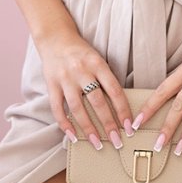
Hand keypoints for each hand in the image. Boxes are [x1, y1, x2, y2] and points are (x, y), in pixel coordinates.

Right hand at [36, 29, 135, 151]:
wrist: (55, 38)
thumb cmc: (81, 53)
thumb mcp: (98, 60)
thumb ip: (106, 79)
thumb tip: (120, 107)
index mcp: (97, 64)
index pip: (114, 90)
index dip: (123, 110)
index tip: (129, 126)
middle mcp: (81, 71)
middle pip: (97, 102)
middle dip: (108, 124)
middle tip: (117, 141)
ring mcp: (65, 79)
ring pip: (78, 108)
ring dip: (88, 128)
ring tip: (97, 143)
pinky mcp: (51, 85)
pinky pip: (58, 109)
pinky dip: (65, 125)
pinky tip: (73, 137)